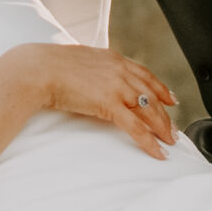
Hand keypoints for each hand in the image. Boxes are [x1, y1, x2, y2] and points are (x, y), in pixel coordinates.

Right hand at [17, 44, 180, 158]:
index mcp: (113, 59)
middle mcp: (120, 71)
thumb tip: (93, 79)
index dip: (160, 89)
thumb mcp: (79, 61)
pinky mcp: (109, 104)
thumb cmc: (49, 66)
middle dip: (165, 115)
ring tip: (169, 141)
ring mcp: (117, 87)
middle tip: (173, 129)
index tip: (170, 99)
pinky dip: (149, 141)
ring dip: (162, 128)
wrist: (38, 69)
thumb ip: (93, 70)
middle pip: (151, 95)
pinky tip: (157, 151)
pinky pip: (136, 127)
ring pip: (148, 111)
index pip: (145, 75)